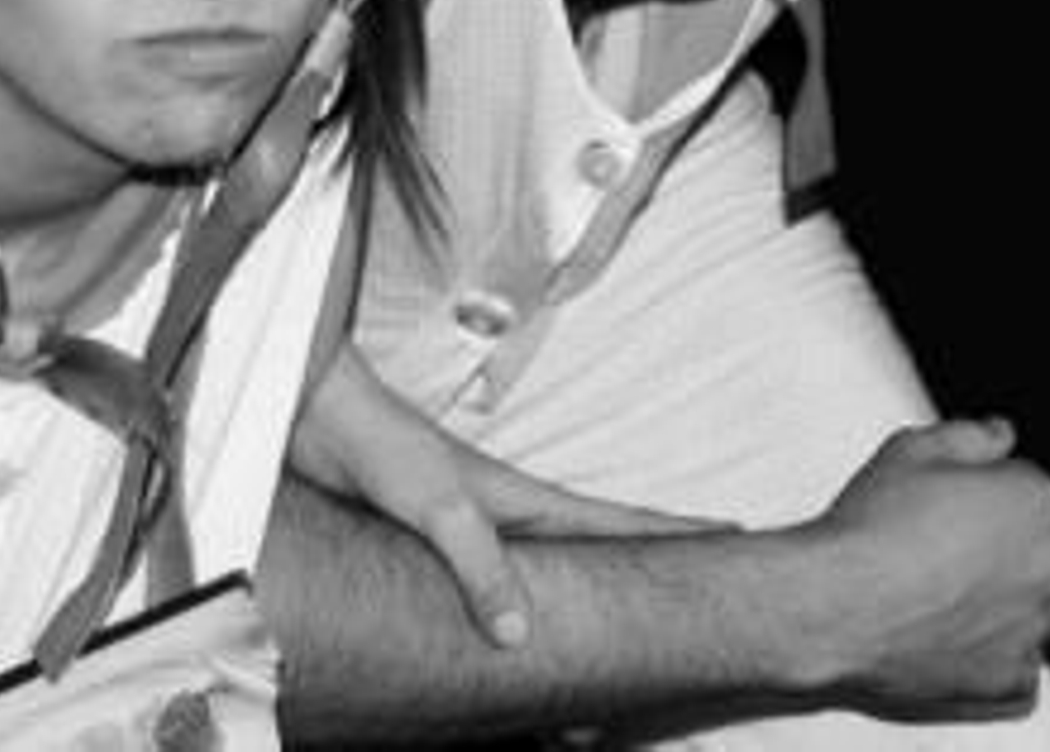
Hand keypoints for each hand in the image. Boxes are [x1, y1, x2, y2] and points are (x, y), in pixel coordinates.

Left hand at [289, 344, 708, 647]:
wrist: (315, 414)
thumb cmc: (375, 444)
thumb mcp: (435, 503)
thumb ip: (479, 561)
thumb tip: (522, 634)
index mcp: (519, 498)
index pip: (612, 522)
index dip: (672, 533)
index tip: (733, 537)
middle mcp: (505, 514)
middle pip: (595, 551)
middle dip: (648, 573)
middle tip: (702, 595)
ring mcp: (473, 527)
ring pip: (550, 572)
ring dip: (592, 597)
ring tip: (629, 627)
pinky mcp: (434, 541)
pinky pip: (497, 583)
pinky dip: (525, 607)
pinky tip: (521, 629)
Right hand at [806, 418, 1049, 717]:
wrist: (841, 604)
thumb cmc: (873, 527)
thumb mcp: (911, 448)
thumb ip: (969, 435)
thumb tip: (1000, 434)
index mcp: (1033, 501)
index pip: (1030, 487)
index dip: (986, 490)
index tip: (951, 498)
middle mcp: (1048, 564)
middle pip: (1038, 546)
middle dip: (1002, 542)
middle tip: (938, 539)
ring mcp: (1033, 625)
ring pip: (1036, 605)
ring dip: (1005, 596)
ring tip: (941, 586)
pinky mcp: (1011, 677)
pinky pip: (1020, 662)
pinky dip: (994, 649)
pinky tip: (950, 628)